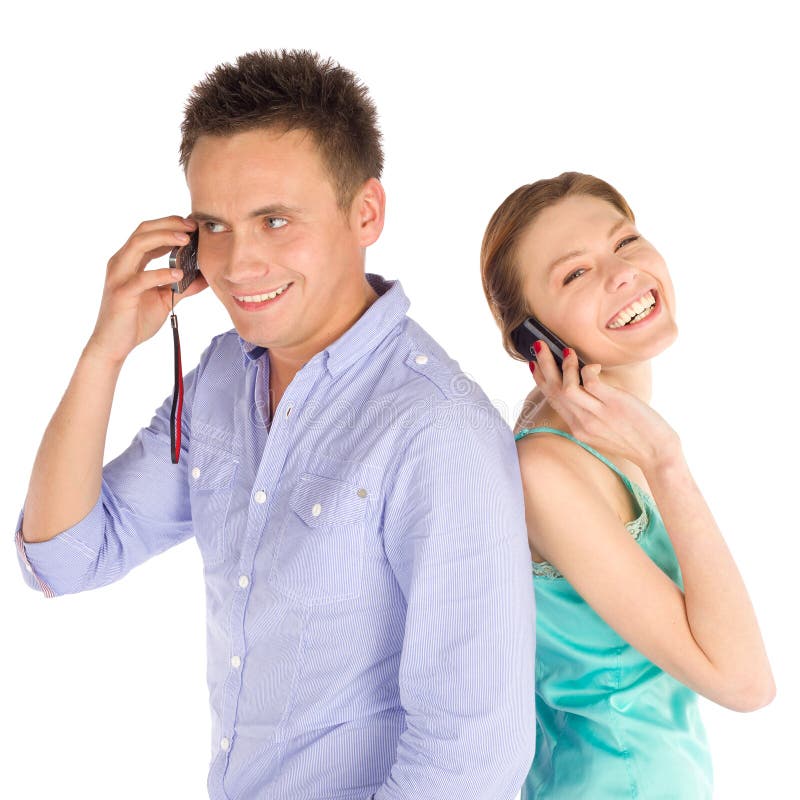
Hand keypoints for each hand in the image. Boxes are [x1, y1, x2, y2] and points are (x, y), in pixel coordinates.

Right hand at [87, 216, 207, 363]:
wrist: (114, 344)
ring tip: (186, 240)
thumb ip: (182, 287)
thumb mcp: (165, 299)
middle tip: (192, 226)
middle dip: (169, 224)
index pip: (148, 232)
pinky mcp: (121, 294)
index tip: (193, 225)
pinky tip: (178, 274)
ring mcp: (118, 276)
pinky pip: (141, 278)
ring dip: (164, 239)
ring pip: (139, 246)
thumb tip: (204, 278)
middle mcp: (121, 263)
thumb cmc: (135, 320)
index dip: (170, 224)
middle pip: (143, 231)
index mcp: (130, 261)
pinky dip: (161, 273)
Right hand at [529, 342, 680, 472]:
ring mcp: (596, 414)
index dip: (540, 380)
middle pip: (554, 391)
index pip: (553, 400)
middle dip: (544, 366)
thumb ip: (591, 414)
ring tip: (567, 351)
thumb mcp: (604, 431)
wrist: (658, 454)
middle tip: (538, 345)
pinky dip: (588, 369)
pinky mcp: (612, 405)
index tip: (533, 363)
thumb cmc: (637, 439)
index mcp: (578, 428)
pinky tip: (595, 365)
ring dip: (563, 367)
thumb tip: (587, 387)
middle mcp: (582, 422)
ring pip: (567, 387)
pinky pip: (590, 382)